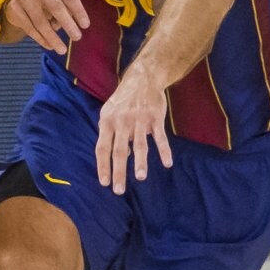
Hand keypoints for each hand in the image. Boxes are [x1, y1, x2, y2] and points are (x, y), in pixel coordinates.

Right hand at [4, 0, 88, 54]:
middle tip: (77, 37)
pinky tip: (49, 46)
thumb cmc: (44, 2)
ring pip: (41, 21)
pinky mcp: (13, 8)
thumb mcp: (56, 1)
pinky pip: (30, 28)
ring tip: (62, 49)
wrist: (16, 1)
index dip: (79, 11)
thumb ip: (66, 10)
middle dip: (68, 24)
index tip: (85, 26)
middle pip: (56, 6)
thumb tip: (72, 26)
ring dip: (53, 37)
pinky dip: (41, 39)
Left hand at [95, 71, 172, 195]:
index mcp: (107, 122)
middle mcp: (122, 122)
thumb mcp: (110, 114)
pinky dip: (164, 150)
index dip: (103, 166)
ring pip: (140, 145)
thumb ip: (111, 135)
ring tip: (140, 178)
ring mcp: (139, 120)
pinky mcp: (155, 118)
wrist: (143, 79)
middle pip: (119, 151)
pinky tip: (167, 163)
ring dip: (140, 162)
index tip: (104, 183)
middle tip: (119, 190)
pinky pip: (160, 137)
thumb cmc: (123, 101)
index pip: (102, 148)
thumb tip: (121, 158)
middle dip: (118, 172)